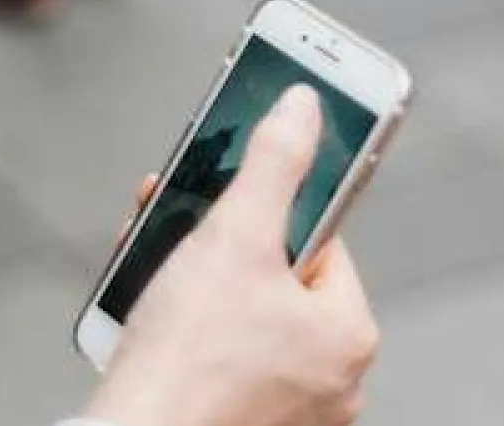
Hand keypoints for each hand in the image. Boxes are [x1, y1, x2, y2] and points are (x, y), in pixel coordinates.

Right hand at [86, 85, 379, 425]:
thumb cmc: (186, 364)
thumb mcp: (234, 236)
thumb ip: (273, 163)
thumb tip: (303, 109)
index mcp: (348, 334)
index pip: (317, 241)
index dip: (265, 215)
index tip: (233, 200)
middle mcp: (330, 380)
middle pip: (274, 280)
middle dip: (219, 250)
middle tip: (183, 240)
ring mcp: (286, 409)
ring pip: (241, 318)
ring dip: (195, 286)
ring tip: (159, 278)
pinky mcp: (242, 420)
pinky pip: (220, 357)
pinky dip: (189, 333)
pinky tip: (155, 321)